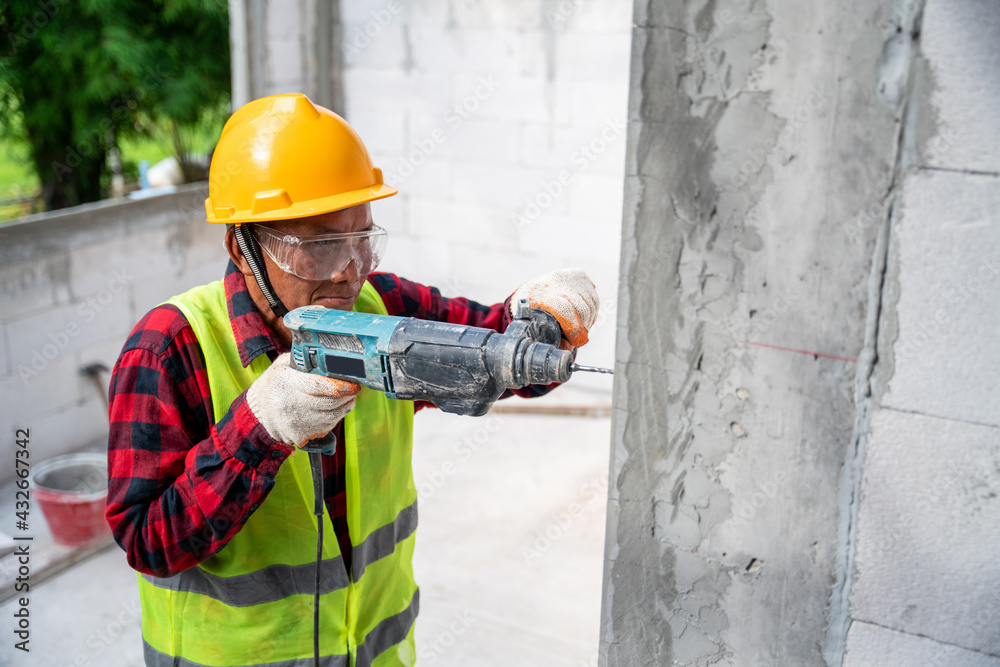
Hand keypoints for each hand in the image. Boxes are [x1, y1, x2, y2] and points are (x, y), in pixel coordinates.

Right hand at [246, 352, 361, 448]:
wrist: (258, 407)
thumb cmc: (277, 381)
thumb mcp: (285, 363)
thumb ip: (306, 359)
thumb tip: (333, 356)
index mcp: (288, 383)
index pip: (319, 386)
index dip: (340, 386)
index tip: (354, 385)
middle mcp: (290, 405)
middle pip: (330, 404)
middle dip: (348, 397)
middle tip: (354, 390)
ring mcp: (294, 424)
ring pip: (332, 418)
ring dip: (344, 409)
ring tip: (346, 399)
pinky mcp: (299, 436)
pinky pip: (325, 428)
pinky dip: (333, 420)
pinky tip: (331, 411)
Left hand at [511, 268, 599, 348]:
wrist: (533, 288)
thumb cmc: (532, 310)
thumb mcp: (532, 323)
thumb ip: (547, 337)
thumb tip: (566, 350)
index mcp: (542, 292)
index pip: (565, 310)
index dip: (575, 329)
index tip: (576, 342)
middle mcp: (557, 280)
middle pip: (582, 309)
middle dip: (582, 328)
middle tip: (577, 339)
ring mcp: (570, 276)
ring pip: (591, 304)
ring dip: (588, 321)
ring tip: (579, 329)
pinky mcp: (580, 275)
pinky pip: (594, 299)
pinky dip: (592, 312)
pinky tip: (583, 318)